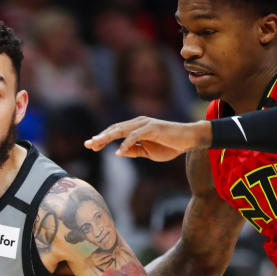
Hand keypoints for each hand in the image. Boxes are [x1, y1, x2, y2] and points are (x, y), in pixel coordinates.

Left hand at [85, 117, 209, 161]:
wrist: (189, 140)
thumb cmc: (170, 145)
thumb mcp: (148, 152)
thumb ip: (134, 150)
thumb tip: (119, 152)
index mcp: (136, 128)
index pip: (115, 132)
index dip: (102, 139)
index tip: (90, 146)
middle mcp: (138, 123)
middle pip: (114, 129)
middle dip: (100, 137)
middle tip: (87, 144)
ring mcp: (145, 124)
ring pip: (121, 130)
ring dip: (108, 138)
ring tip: (96, 145)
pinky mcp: (152, 128)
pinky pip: (135, 136)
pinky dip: (125, 144)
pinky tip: (118, 152)